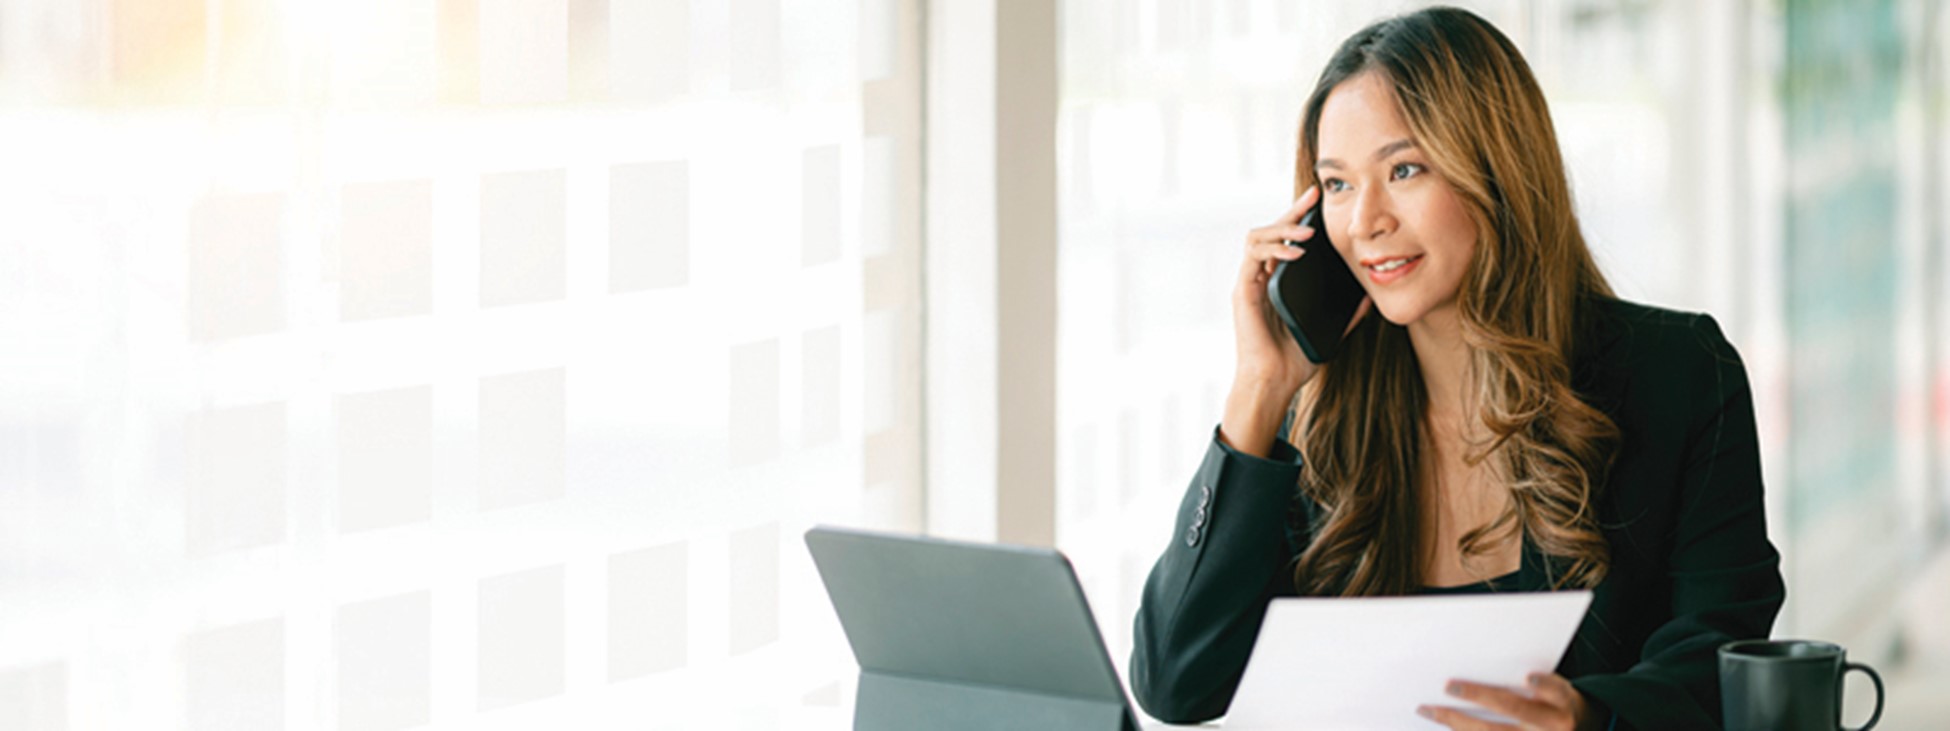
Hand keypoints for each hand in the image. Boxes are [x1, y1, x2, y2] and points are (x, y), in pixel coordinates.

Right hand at [1229, 185, 1372, 395]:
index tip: (1321, 201)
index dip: (1301, 217)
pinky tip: (1296, 251)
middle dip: (1292, 210)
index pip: (1287, 238)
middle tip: (1313, 197)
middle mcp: (1261, 277)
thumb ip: (1348, 314)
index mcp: (1279, 282)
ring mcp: (1250, 282)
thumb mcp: (1331, 330)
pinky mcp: (1243, 291)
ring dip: (1282, 227)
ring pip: (1258, 236)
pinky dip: (1274, 248)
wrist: (1275, 383)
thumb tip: (1370, 296)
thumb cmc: (1296, 360)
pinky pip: (1253, 257)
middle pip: (1271, 229)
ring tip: (1307, 231)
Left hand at [1416, 674, 1601, 730]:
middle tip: (1449, 685)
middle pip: (1515, 710)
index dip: (1544, 685)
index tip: (1528, 678)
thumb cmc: (1553, 700)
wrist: (1576, 729)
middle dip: (1480, 696)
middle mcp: (1552, 725)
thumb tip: (1485, 662)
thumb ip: (1530, 679)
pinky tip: (1443, 724)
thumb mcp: (1555, 687)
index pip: (1555, 691)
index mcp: (1563, 702)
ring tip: (1429, 710)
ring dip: (1457, 722)